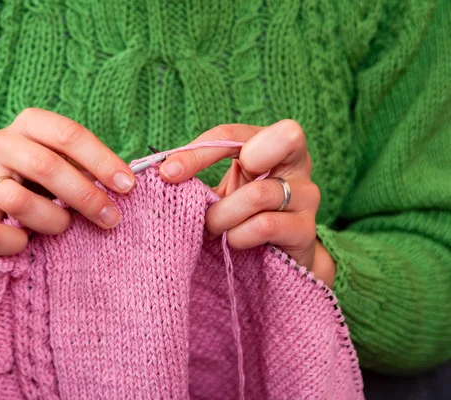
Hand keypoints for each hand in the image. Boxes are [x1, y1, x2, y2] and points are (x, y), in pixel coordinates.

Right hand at [0, 108, 135, 255]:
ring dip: (52, 220)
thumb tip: (125, 187)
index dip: (102, 161)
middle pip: (46, 167)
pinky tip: (26, 242)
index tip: (127, 186)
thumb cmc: (45, 175)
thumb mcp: (67, 160)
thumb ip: (90, 169)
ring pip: (18, 200)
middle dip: (85, 196)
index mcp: (30, 123)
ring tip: (64, 226)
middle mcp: (1, 143)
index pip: (69, 135)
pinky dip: (15, 243)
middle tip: (111, 218)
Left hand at [159, 119, 335, 285]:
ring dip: (222, 216)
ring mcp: (308, 196)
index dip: (198, 151)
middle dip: (246, 168)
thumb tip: (163, 171)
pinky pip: (264, 226)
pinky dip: (238, 236)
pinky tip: (232, 242)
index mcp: (273, 144)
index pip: (234, 135)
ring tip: (212, 229)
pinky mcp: (306, 230)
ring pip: (257, 194)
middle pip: (286, 136)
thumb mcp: (221, 190)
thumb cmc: (241, 216)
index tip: (167, 173)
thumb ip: (198, 177)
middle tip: (210, 194)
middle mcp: (299, 163)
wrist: (273, 260)